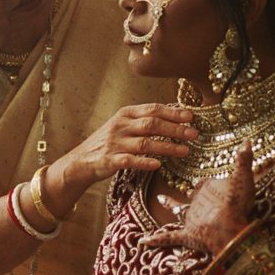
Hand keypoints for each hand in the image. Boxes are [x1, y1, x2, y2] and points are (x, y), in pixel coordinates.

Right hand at [62, 103, 196, 185]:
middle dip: (175, 129)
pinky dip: (144, 162)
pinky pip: (130, 161)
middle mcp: (120, 125)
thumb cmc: (108, 142)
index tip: (191, 116)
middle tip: (194, 133)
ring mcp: (115, 143)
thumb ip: (144, 120)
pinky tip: (158, 165)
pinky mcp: (110, 160)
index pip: (153, 109)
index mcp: (125, 114)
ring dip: (167, 147)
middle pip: (152, 124)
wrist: (80, 161)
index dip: (173, 112)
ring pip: (145, 142)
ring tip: (185, 150)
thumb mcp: (123, 125)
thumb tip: (174, 114)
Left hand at [141, 140, 255, 254]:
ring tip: (160, 198)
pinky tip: (142, 241)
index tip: (202, 179)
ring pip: (178, 210)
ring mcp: (190, 218)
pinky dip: (155, 239)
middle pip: (191, 195)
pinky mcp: (187, 235)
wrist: (229, 231)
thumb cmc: (237, 203)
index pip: (203, 182)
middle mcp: (196, 202)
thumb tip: (248, 140)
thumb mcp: (244, 179)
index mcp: (206, 187)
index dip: (204, 182)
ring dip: (169, 205)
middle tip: (186, 190)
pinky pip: (168, 238)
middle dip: (190, 193)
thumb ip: (244, 160)